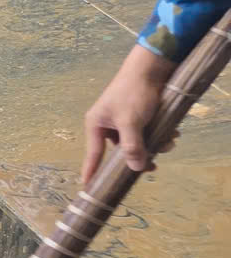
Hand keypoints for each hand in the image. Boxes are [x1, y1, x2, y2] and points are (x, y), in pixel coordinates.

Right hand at [82, 46, 171, 183]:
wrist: (150, 70)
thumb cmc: (132, 93)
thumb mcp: (131, 122)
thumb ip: (131, 146)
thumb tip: (135, 168)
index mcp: (97, 125)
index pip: (93, 154)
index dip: (91, 171)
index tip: (87, 187)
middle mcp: (108, 125)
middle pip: (121, 152)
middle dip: (141, 156)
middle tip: (154, 164)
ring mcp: (124, 122)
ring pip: (138, 144)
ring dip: (155, 145)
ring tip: (169, 139)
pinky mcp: (139, 117)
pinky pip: (148, 135)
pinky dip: (160, 136)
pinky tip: (171, 131)